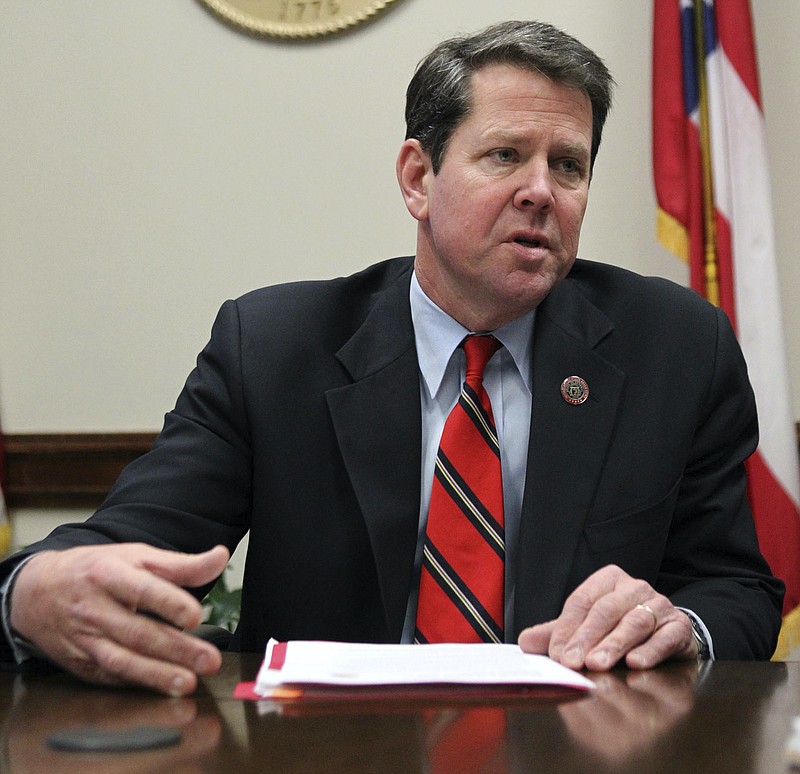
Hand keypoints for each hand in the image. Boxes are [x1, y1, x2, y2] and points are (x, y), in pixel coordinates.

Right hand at [9, 543, 229, 694]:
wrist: (37, 591)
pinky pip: (111, 676)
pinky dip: (137, 684)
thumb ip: (180, 563)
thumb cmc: (96, 569)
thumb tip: (220, 557)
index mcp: (110, 573)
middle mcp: (95, 607)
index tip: (195, 616)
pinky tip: (161, 688)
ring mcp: (85, 638)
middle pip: (137, 632)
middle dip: (175, 649)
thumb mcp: (136, 555)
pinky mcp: (81, 663)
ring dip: (157, 675)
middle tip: (207, 660)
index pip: (142, 589)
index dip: (169, 603)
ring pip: (122, 660)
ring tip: (187, 682)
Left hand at [517, 565, 697, 669]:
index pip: (581, 602)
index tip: (556, 654)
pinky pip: (665, 636)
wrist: (669, 631)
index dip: (567, 628)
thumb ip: (558, 633)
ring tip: (598, 664)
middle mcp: (634, 587)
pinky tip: (636, 663)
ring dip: (614, 644)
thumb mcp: (586, 626)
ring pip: (634, 622)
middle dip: (587, 638)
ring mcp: (660, 604)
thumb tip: (524, 642)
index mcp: (607, 580)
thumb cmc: (620, 627)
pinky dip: (650, 650)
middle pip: (605, 611)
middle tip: (573, 662)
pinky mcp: (679, 626)